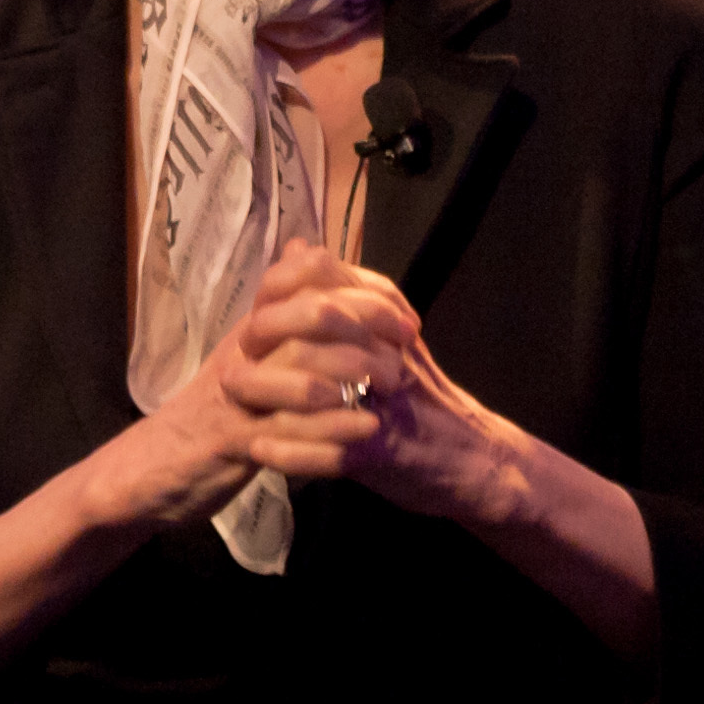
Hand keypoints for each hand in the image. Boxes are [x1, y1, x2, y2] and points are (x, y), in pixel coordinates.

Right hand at [90, 254, 390, 531]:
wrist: (152, 466)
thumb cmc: (215, 410)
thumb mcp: (250, 352)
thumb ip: (284, 306)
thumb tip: (306, 247)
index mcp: (255, 326)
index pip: (307, 278)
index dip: (363, 291)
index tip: (405, 319)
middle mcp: (246, 349)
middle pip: (312, 315)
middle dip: (369, 329)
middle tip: (407, 354)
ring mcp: (238, 394)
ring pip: (302, 372)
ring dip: (354, 380)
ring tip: (391, 391)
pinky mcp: (231, 442)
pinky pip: (287, 432)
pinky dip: (331, 433)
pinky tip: (366, 435)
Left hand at [232, 240, 658, 665]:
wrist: (472, 457)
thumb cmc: (420, 395)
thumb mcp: (388, 334)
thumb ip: (345, 293)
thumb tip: (299, 246)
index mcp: (387, 321)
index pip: (329, 283)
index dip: (281, 294)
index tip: (255, 314)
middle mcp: (387, 352)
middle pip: (319, 327)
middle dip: (266, 340)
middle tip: (230, 358)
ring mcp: (384, 402)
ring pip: (318, 385)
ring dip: (268, 393)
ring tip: (231, 399)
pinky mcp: (382, 452)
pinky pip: (328, 448)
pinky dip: (290, 451)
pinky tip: (258, 452)